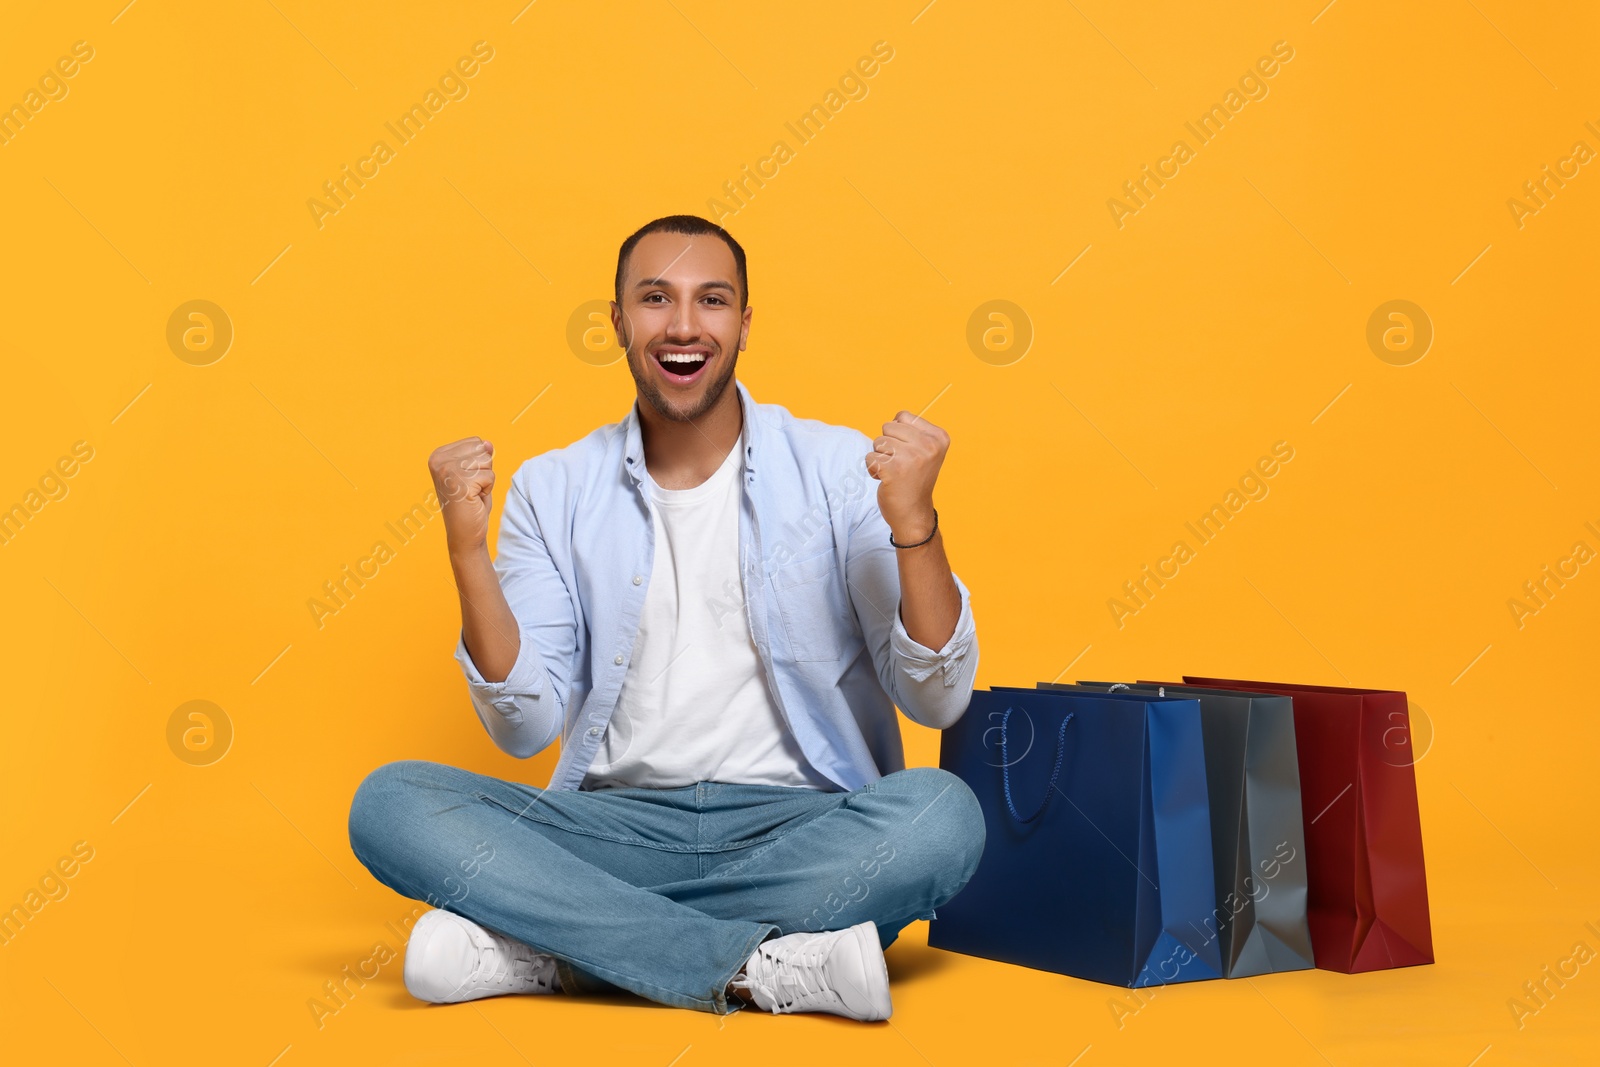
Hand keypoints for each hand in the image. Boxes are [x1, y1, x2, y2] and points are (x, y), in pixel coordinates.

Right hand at [429, 437, 495, 555]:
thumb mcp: (475, 472)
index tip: (467, 479)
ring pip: (487, 461)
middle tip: (471, 488)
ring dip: (486, 479)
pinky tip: (474, 499)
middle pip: (481, 449)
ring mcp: (447, 471)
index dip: (479, 462)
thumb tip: (488, 444)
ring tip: (472, 493)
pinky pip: (490, 476)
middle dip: (483, 469)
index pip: (475, 442)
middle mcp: (438, 460)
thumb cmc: (470, 503)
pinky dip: (488, 489)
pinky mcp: (460, 483)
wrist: (464, 533)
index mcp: (438, 454)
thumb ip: (479, 454)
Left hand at [864, 411, 947, 542]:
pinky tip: (886, 480)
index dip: (899, 434)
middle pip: (888, 426)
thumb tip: (895, 418)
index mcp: (939, 437)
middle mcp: (929, 445)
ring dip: (880, 457)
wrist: (913, 513)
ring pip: (878, 441)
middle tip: (900, 465)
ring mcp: (912, 457)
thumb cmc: (914, 479)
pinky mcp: (894, 469)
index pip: (903, 416)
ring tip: (894, 472)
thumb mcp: (925, 451)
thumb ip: (913, 431)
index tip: (909, 454)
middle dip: (888, 445)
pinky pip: (870, 457)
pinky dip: (872, 469)